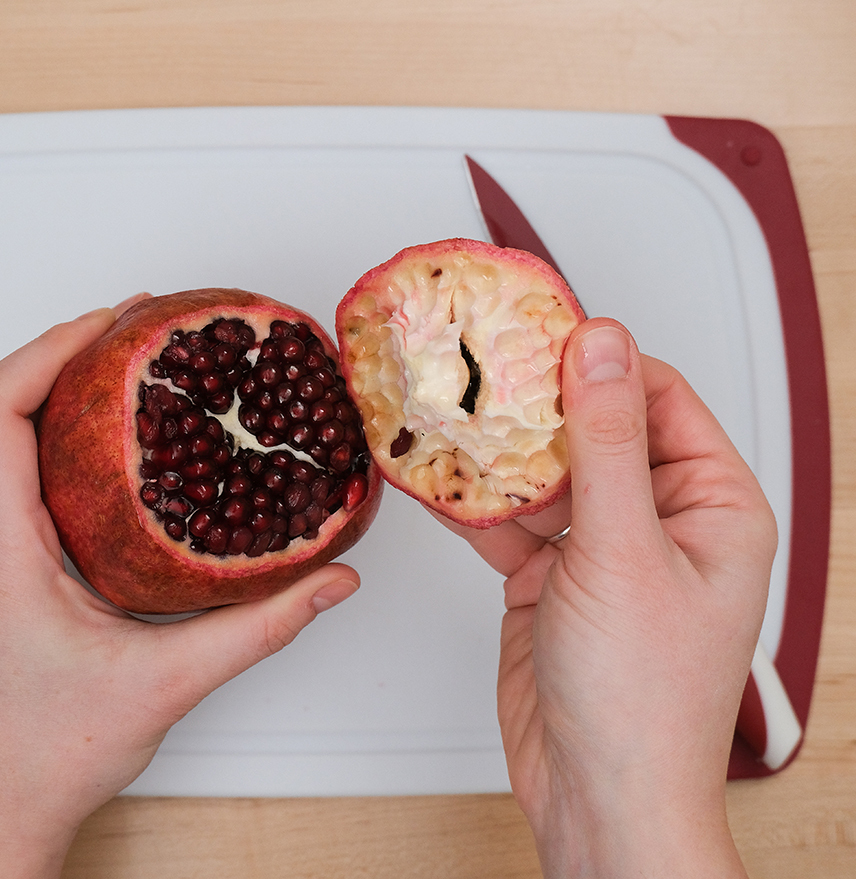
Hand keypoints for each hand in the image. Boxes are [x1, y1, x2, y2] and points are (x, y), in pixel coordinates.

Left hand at [0, 296, 359, 878]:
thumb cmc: (49, 755)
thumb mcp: (168, 684)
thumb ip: (260, 628)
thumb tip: (330, 582)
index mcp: (0, 551)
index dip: (45, 348)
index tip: (111, 324)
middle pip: (0, 408)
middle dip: (68, 353)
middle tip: (145, 329)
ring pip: (9, 440)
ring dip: (67, 395)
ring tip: (139, 370)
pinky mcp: (1, 564)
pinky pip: (22, 476)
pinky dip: (70, 441)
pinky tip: (126, 448)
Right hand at [444, 319, 776, 876]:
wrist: (598, 796)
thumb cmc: (643, 698)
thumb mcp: (623, 551)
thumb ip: (606, 443)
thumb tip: (602, 345)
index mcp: (712, 506)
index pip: (656, 399)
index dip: (598, 361)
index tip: (537, 330)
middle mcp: (660, 523)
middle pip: (593, 430)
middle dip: (535, 404)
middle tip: (478, 367)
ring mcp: (601, 552)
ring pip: (545, 475)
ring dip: (497, 453)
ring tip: (447, 412)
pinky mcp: (548, 580)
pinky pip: (508, 522)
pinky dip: (472, 503)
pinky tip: (436, 475)